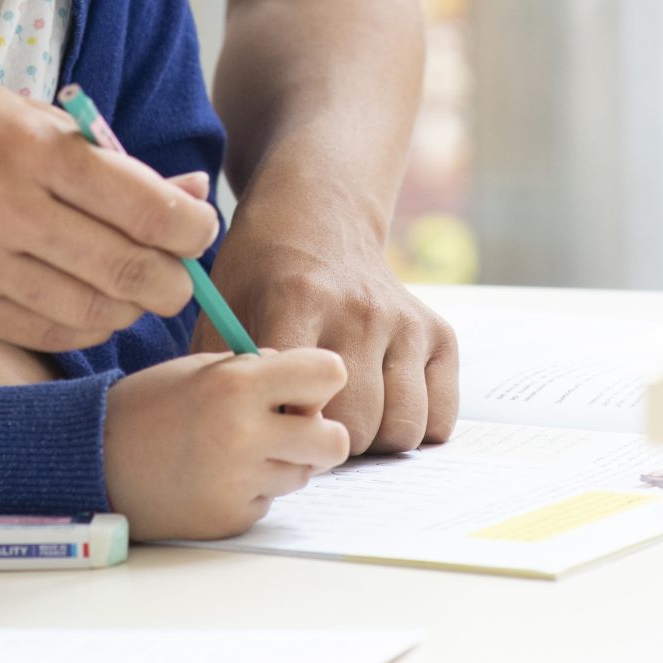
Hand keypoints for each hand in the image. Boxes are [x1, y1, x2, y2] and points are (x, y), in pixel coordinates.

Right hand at [0, 52, 217, 352]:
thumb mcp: (28, 112)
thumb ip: (107, 159)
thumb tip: (188, 192)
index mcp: (32, 148)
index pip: (146, 209)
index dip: (191, 227)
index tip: (199, 225)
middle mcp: (6, 210)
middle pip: (128, 272)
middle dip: (173, 281)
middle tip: (180, 273)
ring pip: (89, 313)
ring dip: (128, 307)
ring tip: (134, 287)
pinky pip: (39, 331)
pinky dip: (78, 325)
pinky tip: (86, 302)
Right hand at [104, 348, 349, 540]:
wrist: (96, 459)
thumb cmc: (152, 404)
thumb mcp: (205, 367)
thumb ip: (261, 372)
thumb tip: (311, 390)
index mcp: (238, 384)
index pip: (329, 374)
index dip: (322, 378)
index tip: (305, 385)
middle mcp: (245, 435)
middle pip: (334, 440)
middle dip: (320, 433)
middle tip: (292, 426)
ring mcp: (240, 484)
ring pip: (303, 474)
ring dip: (283, 461)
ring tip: (235, 449)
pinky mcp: (232, 519)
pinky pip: (269, 501)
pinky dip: (254, 489)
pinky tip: (216, 476)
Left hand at [201, 176, 458, 455]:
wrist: (318, 215)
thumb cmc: (261, 273)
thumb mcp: (224, 306)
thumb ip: (224, 374)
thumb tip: (225, 444)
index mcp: (298, 299)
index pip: (302, 401)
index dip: (286, 432)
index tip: (273, 429)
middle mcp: (359, 309)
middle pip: (355, 428)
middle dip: (329, 447)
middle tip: (308, 432)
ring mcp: (404, 320)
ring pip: (402, 429)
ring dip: (374, 441)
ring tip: (344, 420)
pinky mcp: (438, 332)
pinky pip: (439, 417)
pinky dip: (414, 428)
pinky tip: (382, 408)